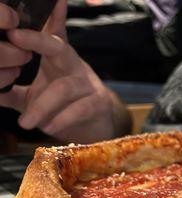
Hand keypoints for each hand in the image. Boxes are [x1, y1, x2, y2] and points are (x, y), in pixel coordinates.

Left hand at [0, 0, 130, 142]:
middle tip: (14, 37)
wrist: (94, 128)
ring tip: (26, 122)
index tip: (28, 14)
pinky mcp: (99, 103)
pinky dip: (61, 119)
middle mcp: (73, 65)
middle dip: (37, 40)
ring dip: (41, 106)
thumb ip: (13, 92)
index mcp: (56, 59)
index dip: (45, 19)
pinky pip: (80, 109)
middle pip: (58, 46)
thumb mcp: (33, 97)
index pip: (49, 35)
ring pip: (64, 88)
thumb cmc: (62, 107)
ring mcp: (89, 83)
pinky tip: (49, 127)